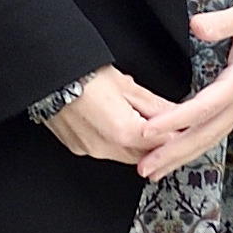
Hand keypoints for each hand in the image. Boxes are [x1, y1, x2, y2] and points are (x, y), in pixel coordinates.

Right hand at [39, 67, 173, 166]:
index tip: (184, 128)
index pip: (165, 144)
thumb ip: (158, 106)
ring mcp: (90, 150)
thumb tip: (179, 115)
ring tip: (135, 119)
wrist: (49, 77)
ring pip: (126, 156)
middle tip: (162, 125)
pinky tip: (112, 122)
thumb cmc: (83, 77)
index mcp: (125, 132)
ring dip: (136, 144)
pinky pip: (105, 151)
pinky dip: (114, 142)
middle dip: (157, 143)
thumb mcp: (129, 86)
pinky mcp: (78, 148)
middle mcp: (107, 148)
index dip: (177, 135)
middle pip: (146, 156)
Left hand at [133, 4, 232, 179]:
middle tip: (145, 168)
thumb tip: (198, 26)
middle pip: (205, 133)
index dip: (175, 120)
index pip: (204, 106)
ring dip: (181, 155)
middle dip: (174, 153)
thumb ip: (223, 22)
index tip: (149, 130)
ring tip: (154, 169)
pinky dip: (194, 146)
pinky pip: (214, 132)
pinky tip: (177, 154)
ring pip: (210, 138)